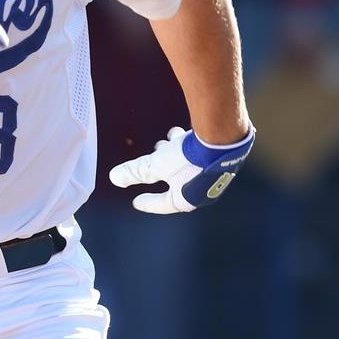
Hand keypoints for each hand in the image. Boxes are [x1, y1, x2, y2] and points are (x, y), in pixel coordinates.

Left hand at [109, 126, 254, 214]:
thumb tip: (115, 178)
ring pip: (186, 166)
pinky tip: (180, 134)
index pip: (162, 203)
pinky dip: (185, 147)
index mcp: (187, 198)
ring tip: (164, 142)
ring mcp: (211, 174)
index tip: (136, 201)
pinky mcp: (218, 158)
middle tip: (150, 164)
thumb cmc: (190, 157)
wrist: (223, 139)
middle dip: (160, 172)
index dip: (147, 201)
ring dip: (173, 156)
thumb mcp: (156, 164)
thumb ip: (136, 171)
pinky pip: (196, 155)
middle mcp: (201, 190)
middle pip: (175, 183)